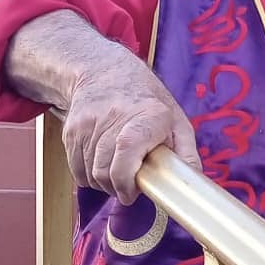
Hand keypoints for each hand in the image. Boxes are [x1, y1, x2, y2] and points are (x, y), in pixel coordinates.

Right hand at [63, 52, 200, 203]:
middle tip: (128, 186)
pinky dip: (88, 176)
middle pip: (104, 172)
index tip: (133, 193)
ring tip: (116, 173)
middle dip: (116, 188)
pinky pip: (76, 169)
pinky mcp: (71, 130)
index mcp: (147, 116)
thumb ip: (186, 154)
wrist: (104, 71)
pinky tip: (101, 165)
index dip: (126, 182)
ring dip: (103, 183)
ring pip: (89, 174)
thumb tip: (192, 185)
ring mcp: (88, 123)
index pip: (125, 155)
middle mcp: (114, 117)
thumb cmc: (147, 101)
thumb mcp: (176, 121)